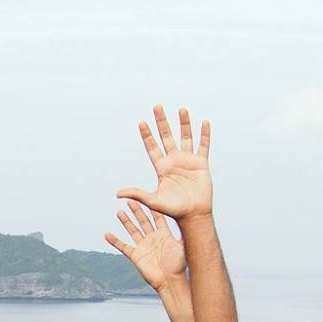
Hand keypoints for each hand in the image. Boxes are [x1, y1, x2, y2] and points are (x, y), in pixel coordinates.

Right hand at [106, 200, 187, 291]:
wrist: (170, 281)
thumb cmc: (178, 266)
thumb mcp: (184, 247)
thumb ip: (186, 235)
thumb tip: (196, 222)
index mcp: (163, 235)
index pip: (157, 218)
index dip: (153, 208)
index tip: (149, 197)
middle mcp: (152, 239)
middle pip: (143, 221)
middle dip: (137, 211)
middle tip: (131, 200)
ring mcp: (143, 247)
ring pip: (132, 231)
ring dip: (126, 222)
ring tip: (120, 212)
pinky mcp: (136, 256)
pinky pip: (123, 247)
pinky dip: (115, 241)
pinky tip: (107, 234)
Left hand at [116, 105, 211, 223]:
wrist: (193, 214)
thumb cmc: (173, 209)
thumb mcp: (153, 201)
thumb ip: (137, 194)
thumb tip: (118, 194)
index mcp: (161, 167)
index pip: (152, 147)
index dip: (147, 135)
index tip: (141, 122)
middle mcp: (174, 161)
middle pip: (166, 137)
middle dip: (162, 122)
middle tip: (157, 107)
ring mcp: (188, 161)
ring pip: (185, 137)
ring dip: (184, 123)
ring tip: (181, 109)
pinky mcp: (201, 163)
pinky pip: (203, 146)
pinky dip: (204, 134)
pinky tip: (204, 122)